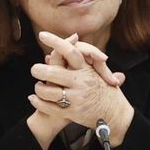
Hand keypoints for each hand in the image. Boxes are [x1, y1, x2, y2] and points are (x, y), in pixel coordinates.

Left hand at [27, 31, 132, 147]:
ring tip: (39, 87)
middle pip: (51, 72)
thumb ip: (76, 64)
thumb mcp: (97, 74)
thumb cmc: (105, 92)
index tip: (43, 35)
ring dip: (39, 89)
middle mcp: (81, 82)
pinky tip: (33, 99)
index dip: (56, 41)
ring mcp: (76, 98)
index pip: (71, 51)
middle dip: (38, 70)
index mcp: (87, 70)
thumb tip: (51, 55)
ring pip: (46, 90)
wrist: (116, 115)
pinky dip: (37, 102)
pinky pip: (47, 106)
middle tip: (35, 70)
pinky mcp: (71, 112)